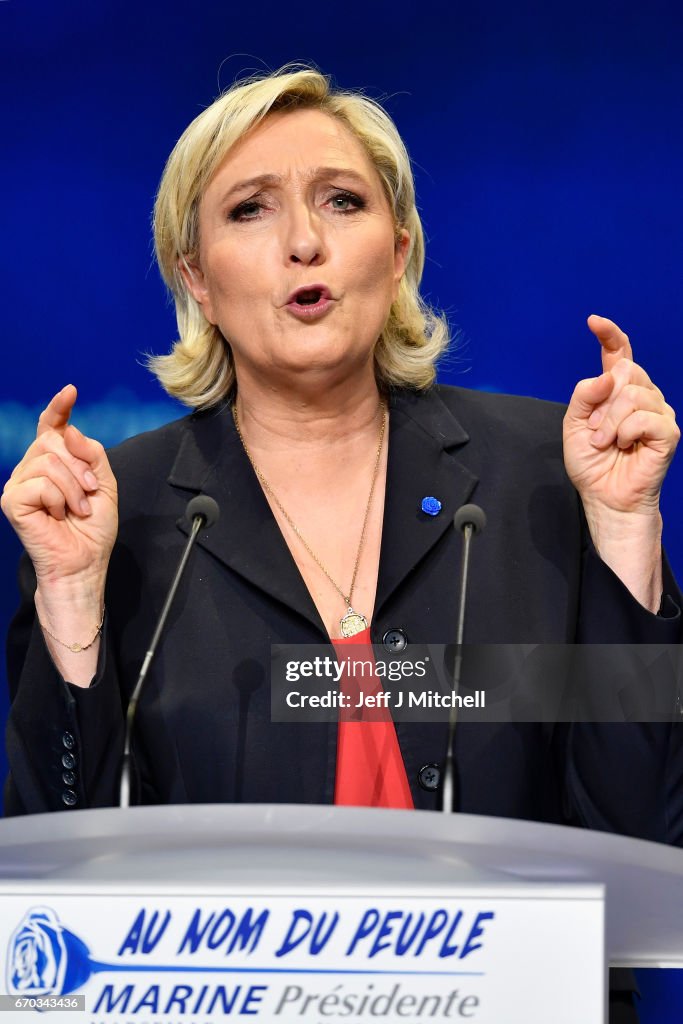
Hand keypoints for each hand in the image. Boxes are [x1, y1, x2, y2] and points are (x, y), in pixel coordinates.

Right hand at [1, 385, 117, 587]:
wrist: (84, 562)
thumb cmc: (91, 528)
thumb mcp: (103, 484)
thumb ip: (92, 454)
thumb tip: (71, 430)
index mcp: (52, 462)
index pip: (50, 427)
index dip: (58, 408)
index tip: (70, 391)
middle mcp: (31, 468)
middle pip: (53, 441)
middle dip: (80, 465)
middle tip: (90, 491)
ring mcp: (18, 483)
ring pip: (48, 461)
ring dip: (73, 487)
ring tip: (77, 509)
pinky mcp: (12, 500)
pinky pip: (40, 482)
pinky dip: (59, 499)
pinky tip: (58, 515)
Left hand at [563, 316, 678, 610]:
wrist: (605, 497)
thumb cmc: (592, 464)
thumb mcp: (574, 426)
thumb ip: (584, 397)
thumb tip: (604, 375)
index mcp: (617, 391)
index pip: (619, 354)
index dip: (610, 334)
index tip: (594, 321)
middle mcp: (642, 395)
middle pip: (625, 372)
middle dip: (602, 403)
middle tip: (595, 432)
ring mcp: (658, 411)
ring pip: (633, 394)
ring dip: (610, 423)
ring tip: (605, 443)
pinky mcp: (668, 431)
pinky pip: (645, 417)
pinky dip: (626, 432)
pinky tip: (624, 446)